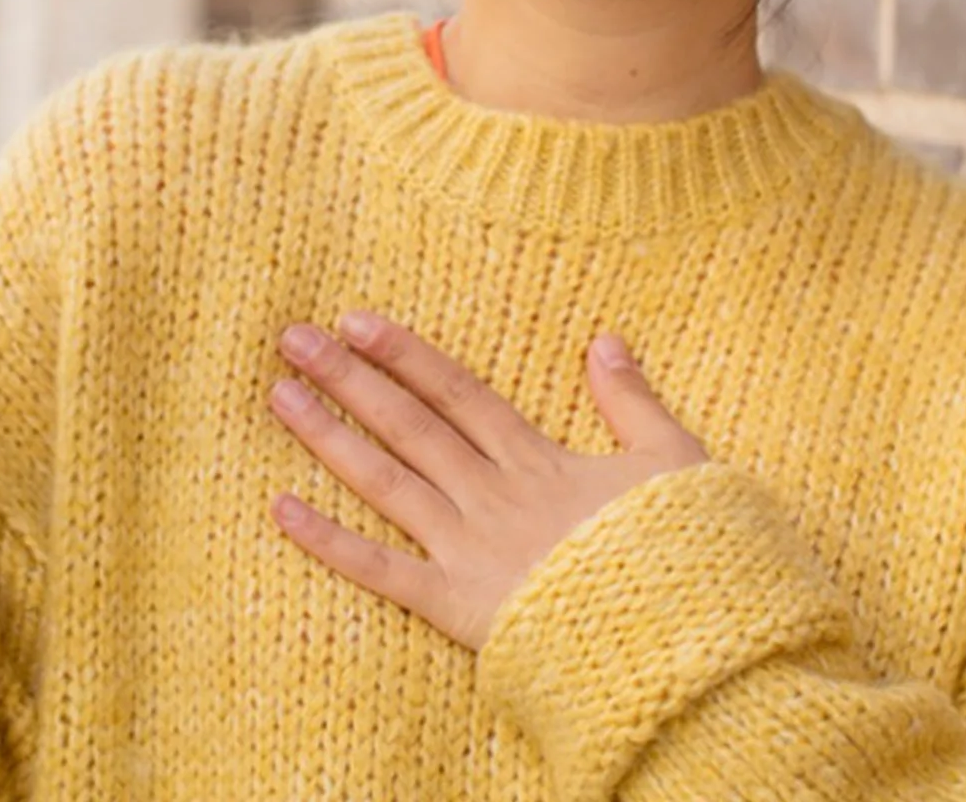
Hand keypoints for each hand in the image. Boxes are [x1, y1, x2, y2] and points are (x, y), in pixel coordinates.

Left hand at [268, 313, 708, 650]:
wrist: (686, 646)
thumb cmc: (685, 556)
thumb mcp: (673, 462)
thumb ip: (632, 401)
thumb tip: (604, 339)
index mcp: (537, 460)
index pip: (456, 392)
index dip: (403, 353)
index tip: (355, 320)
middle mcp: (491, 494)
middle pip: (408, 424)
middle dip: (348, 376)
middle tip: (293, 338)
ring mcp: (469, 548)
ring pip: (385, 480)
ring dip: (328, 436)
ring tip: (279, 396)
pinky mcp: (457, 606)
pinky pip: (382, 570)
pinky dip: (329, 541)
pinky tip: (281, 509)